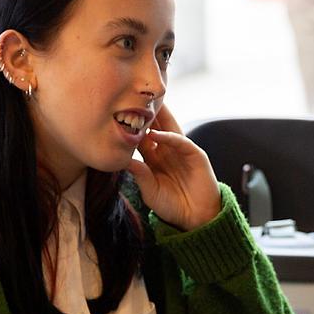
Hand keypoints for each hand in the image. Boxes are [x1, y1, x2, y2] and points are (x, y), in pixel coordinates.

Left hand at [127, 104, 220, 230]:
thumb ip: (139, 175)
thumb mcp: (150, 190)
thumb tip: (123, 160)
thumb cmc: (171, 205)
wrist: (195, 218)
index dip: (132, 126)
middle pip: (156, 126)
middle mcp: (167, 150)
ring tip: (148, 103)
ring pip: (170, 128)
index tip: (118, 113)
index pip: (142, 137)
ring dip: (160, 116)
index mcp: (154, 157)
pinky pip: (181, 142)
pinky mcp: (195, 155)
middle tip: (134, 96)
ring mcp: (182, 151)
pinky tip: (156, 134)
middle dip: (147, 113)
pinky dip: (169, 137)